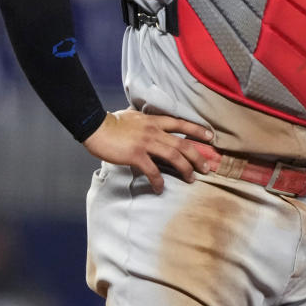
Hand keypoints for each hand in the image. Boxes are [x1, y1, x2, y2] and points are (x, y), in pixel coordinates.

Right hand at [81, 109, 212, 192]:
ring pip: (174, 156)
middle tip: (206, 167)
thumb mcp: (133, 116)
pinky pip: (152, 170)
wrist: (95, 126)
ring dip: (185, 169)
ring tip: (191, 179)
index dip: (197, 130)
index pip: (181, 124)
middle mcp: (154, 131)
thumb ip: (145, 121)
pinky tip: (161, 189)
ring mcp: (146, 143)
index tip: (211, 137)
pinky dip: (159, 181)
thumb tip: (149, 122)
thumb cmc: (112, 122)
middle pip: (183, 143)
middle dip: (198, 156)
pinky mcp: (136, 155)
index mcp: (154, 121)